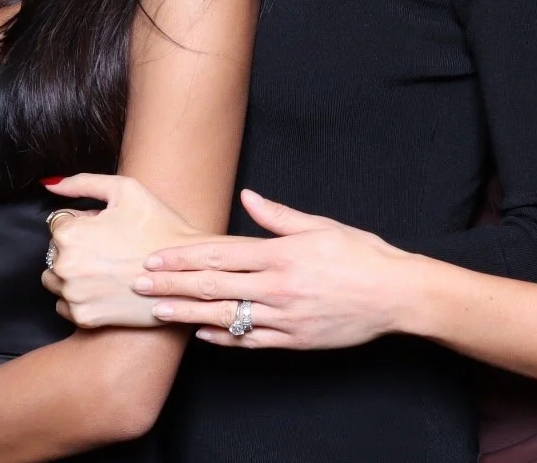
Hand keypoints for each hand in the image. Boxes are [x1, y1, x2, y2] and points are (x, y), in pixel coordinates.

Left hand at [42, 173, 202, 328]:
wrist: (186, 272)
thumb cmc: (159, 227)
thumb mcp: (126, 190)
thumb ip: (83, 183)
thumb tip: (50, 185)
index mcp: (70, 234)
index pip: (59, 224)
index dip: (85, 223)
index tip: (108, 230)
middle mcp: (64, 266)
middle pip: (55, 252)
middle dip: (78, 248)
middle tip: (112, 249)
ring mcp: (73, 295)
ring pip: (55, 279)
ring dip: (73, 273)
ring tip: (107, 269)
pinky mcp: (83, 318)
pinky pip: (64, 305)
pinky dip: (80, 297)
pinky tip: (106, 288)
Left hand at [139, 189, 413, 350]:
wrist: (395, 295)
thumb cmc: (363, 255)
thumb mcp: (323, 226)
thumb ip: (280, 216)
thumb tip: (249, 196)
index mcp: (283, 254)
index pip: (221, 255)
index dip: (184, 257)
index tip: (157, 257)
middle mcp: (279, 287)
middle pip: (214, 286)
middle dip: (173, 284)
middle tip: (141, 282)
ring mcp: (285, 317)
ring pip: (225, 316)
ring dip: (187, 312)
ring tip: (158, 309)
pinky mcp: (294, 340)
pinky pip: (249, 341)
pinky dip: (223, 337)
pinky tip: (201, 333)